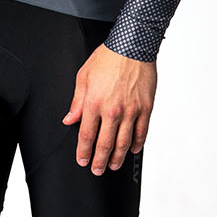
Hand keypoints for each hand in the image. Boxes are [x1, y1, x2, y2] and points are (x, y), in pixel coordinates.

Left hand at [61, 44, 155, 174]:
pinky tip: (133, 150)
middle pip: (105, 144)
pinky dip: (138, 144)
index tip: (82, 160)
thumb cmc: (107, 58)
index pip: (87, 135)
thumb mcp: (83, 77)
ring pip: (124, 142)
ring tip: (113, 165)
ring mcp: (131, 111)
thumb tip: (70, 120)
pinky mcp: (146, 108)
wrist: (133, 46)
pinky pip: (142, 131)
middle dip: (99, 160)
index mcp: (94, 103)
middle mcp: (113, 110)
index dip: (84, 152)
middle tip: (97, 170)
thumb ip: (77, 102)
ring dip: (118, 157)